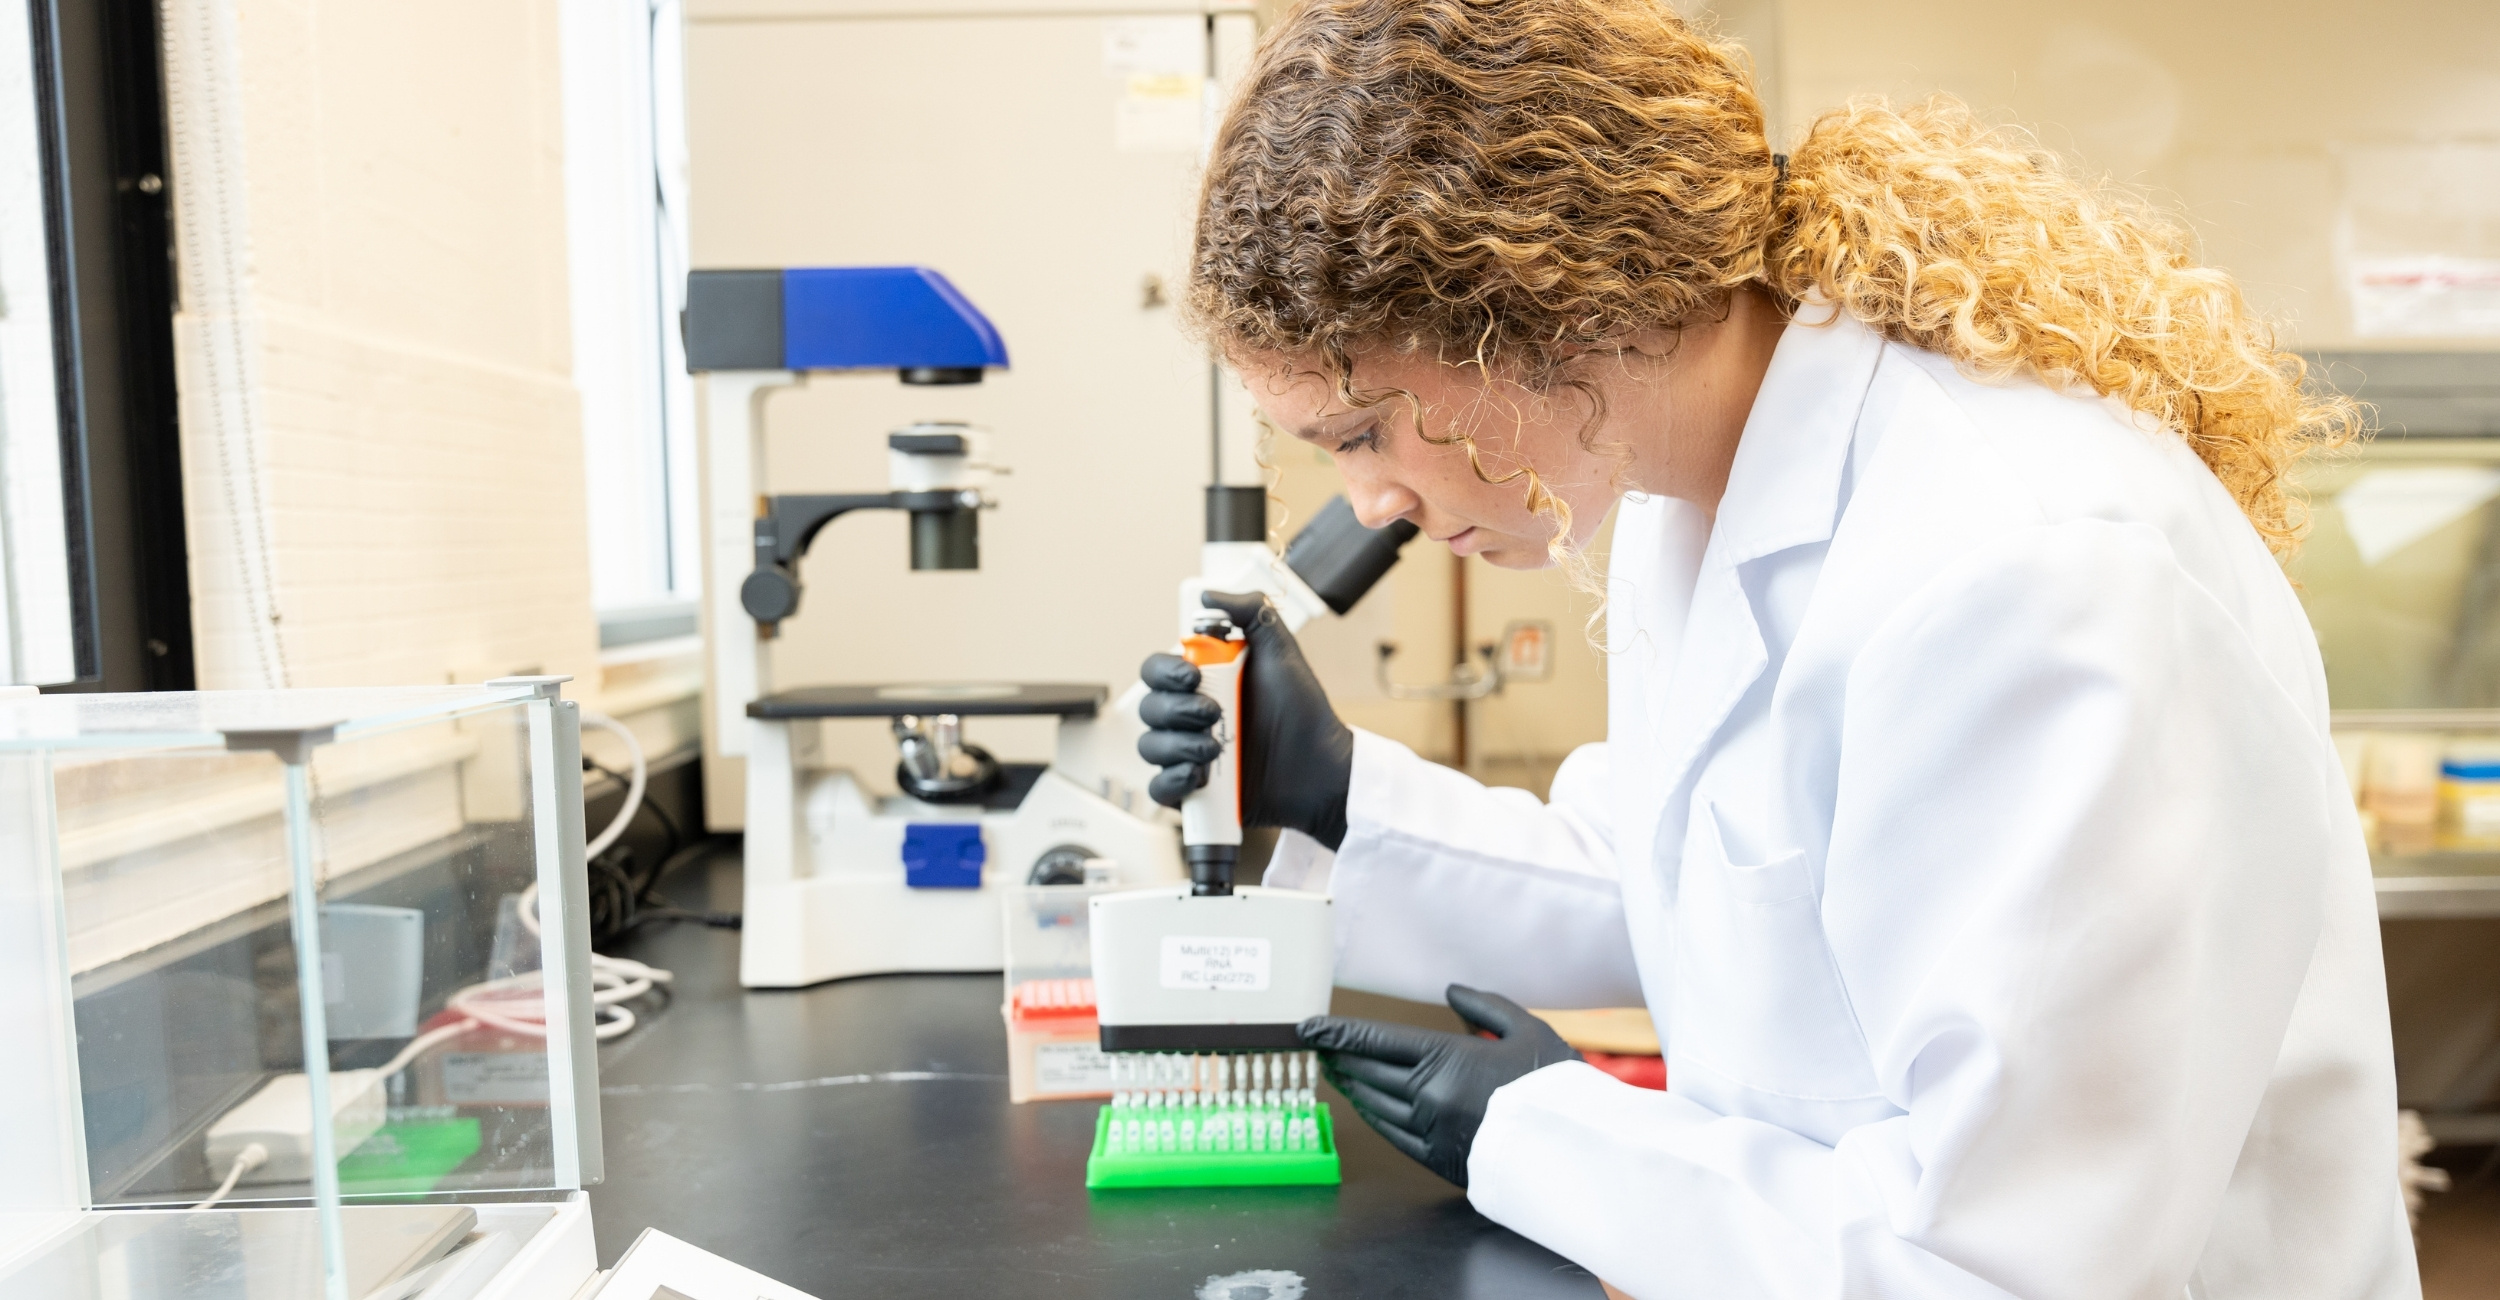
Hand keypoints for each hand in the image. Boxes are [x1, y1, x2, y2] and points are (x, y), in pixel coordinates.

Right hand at [1136, 590, 1353, 849]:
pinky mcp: (1193, 789)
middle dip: (1177, 710)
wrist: (1320, 768)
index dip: (1165, 672)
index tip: (1194, 677)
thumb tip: (1209, 594)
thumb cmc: (1302, 713)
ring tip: (1216, 749)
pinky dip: (1172, 781)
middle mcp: (1190, 716)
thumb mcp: (1281, 653)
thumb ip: (1251, 612)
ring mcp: (1189, 753)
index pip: (1156, 670)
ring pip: (1150, 747)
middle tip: (1214, 714)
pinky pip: (1159, 788)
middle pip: (1148, 707)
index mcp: (1203, 681)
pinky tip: (1199, 775)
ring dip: (1178, 746)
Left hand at [1300, 985, 1579, 1187]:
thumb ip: (1485, 1007)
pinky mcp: (1438, 1159)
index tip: (1307, 1026)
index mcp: (1448, 1058)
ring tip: (1336, 1070)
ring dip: (1350, 1085)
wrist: (1578, 1151)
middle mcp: (1430, 1095)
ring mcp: (1431, 1130)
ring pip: (1375, 1104)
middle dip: (1338, 1056)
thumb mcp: (1527, 1029)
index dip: (1337, 1032)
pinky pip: (1391, 1133)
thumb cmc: (1556, 1085)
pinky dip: (1371, 1115)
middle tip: (1317, 1044)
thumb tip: (1451, 992)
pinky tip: (1364, 1104)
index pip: (1376, 1041)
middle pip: (1367, 1071)